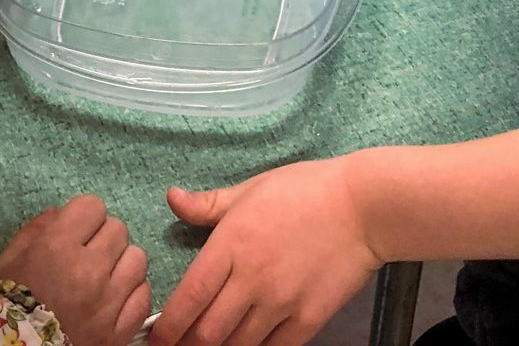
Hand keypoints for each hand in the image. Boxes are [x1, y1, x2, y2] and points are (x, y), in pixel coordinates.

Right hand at [0, 195, 151, 345]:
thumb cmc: (2, 308)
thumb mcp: (5, 264)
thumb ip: (33, 232)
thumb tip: (60, 213)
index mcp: (57, 247)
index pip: (93, 206)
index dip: (83, 216)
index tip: (75, 231)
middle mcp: (88, 270)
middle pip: (118, 229)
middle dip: (102, 237)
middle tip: (87, 254)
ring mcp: (108, 302)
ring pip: (137, 259)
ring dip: (121, 263)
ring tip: (104, 277)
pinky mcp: (119, 331)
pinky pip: (143, 296)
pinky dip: (132, 294)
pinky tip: (114, 299)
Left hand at [151, 159, 381, 345]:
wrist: (363, 206)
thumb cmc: (305, 190)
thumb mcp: (251, 189)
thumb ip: (209, 204)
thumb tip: (172, 198)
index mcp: (232, 244)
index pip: (188, 297)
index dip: (167, 327)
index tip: (155, 339)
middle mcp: (252, 278)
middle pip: (207, 332)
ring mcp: (281, 302)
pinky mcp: (308, 319)